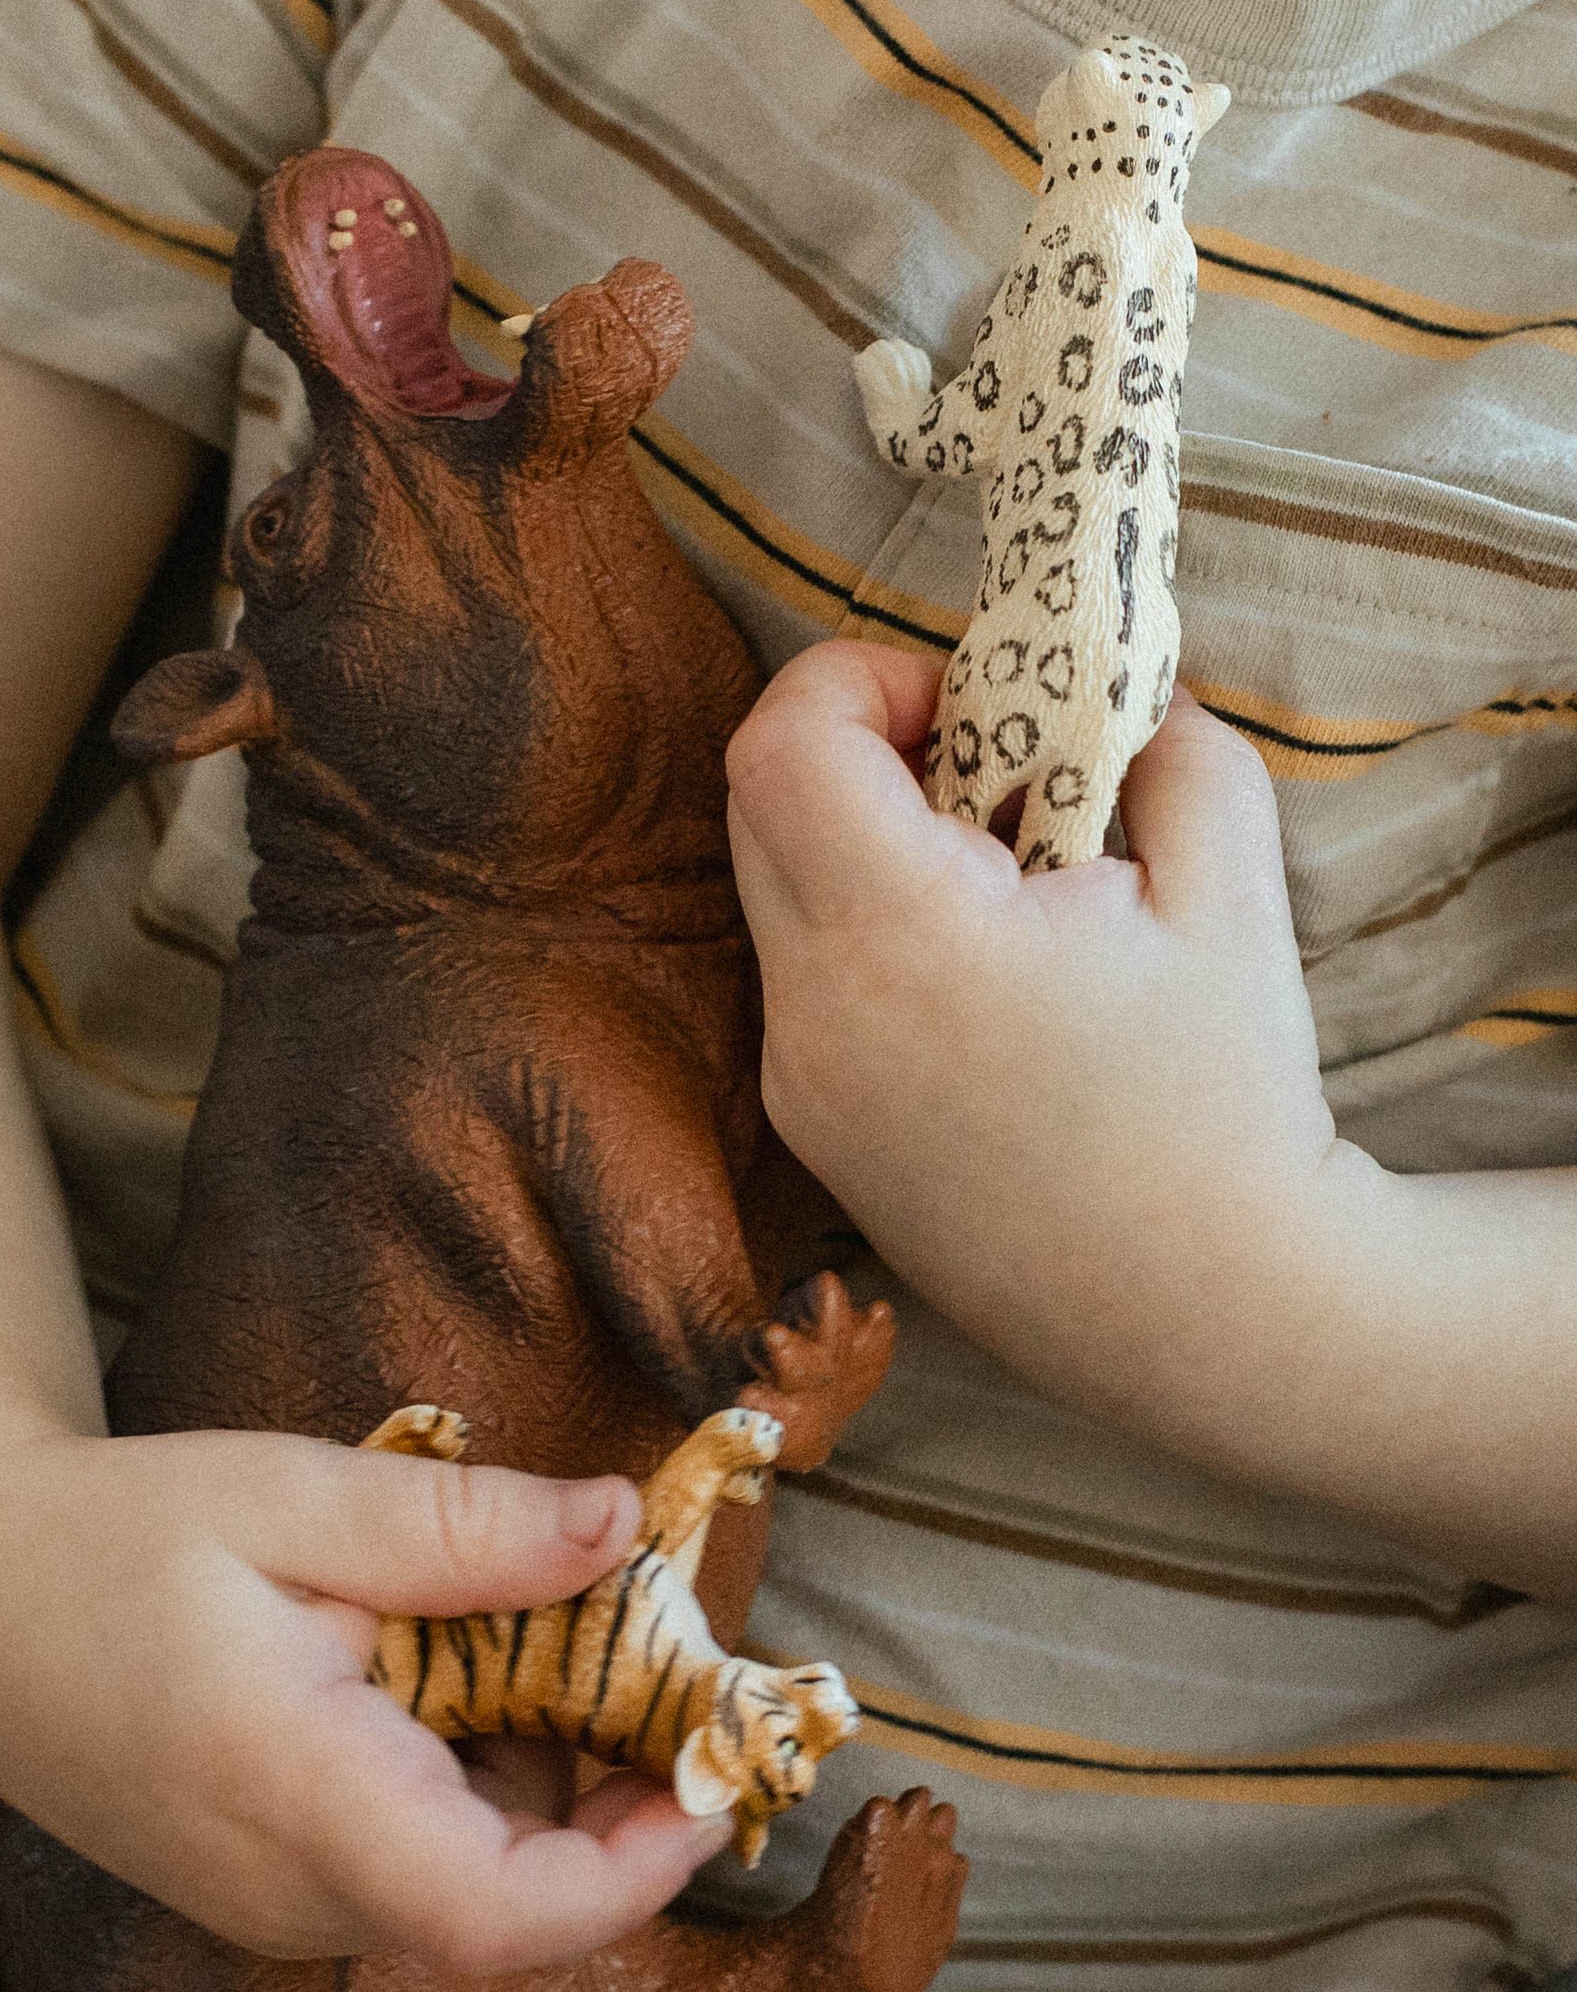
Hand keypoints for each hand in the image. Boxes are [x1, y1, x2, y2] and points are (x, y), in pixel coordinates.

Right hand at [0, 1420, 734, 1966]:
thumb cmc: (108, 1533)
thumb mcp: (286, 1492)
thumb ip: (460, 1527)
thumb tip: (623, 1530)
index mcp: (289, 1785)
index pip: (496, 1911)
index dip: (631, 1869)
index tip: (699, 1770)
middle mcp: (281, 1888)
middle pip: (507, 1912)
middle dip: (616, 1813)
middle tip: (666, 1671)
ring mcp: (270, 1912)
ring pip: (469, 1900)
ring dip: (551, 1801)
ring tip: (568, 1653)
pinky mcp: (267, 1902)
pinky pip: (417, 1881)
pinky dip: (481, 1801)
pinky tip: (470, 1685)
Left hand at [724, 641, 1356, 1459]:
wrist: (1212, 1314)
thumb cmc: (1227, 1104)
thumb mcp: (1234, 889)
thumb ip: (1174, 751)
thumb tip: (1126, 693)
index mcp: (903, 941)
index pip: (782, 741)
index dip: (858, 678)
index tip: (966, 702)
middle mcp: (815, 1016)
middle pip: (756, 804)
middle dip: (858, 747)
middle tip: (989, 770)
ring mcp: (801, 1086)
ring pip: (773, 893)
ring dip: (863, 844)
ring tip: (1003, 882)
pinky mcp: (814, 1136)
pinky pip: (803, 981)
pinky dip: (867, 934)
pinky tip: (987, 978)